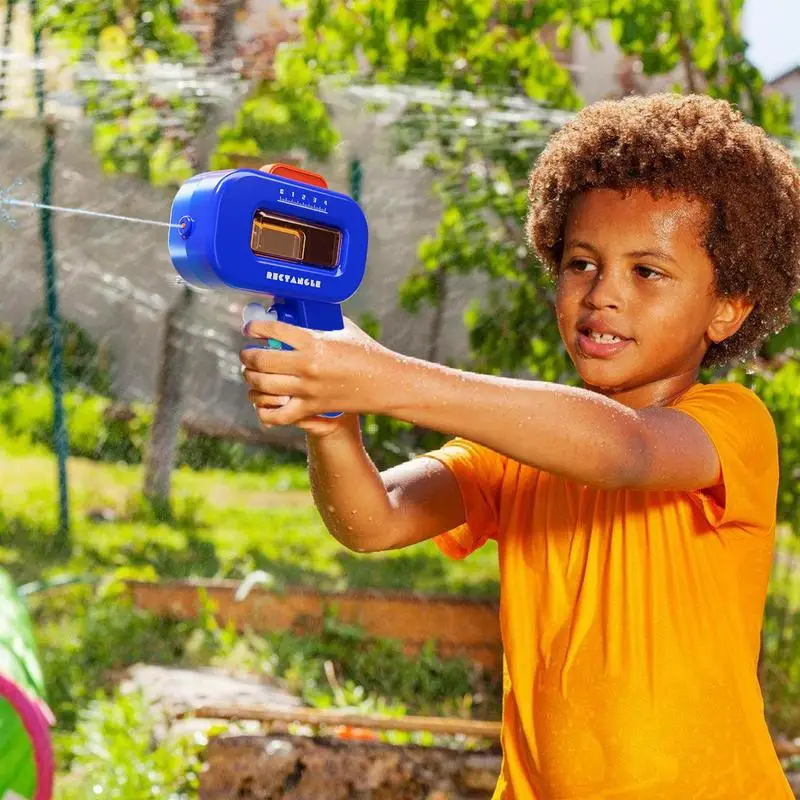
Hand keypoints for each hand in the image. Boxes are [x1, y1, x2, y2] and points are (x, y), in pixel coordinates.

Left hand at [239, 317, 393, 434]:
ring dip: (251, 379)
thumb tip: (301, 315)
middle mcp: (307, 365)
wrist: (385, 383)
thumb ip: (320, 323)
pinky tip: (262, 402)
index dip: (255, 328)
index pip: (272, 330)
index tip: (250, 330)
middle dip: (248, 357)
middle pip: (261, 360)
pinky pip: (277, 415)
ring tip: (251, 374)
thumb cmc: (367, 353)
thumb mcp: (343, 330)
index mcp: (314, 341)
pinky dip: (264, 410)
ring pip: (263, 386)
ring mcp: (308, 390)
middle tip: (247, 354)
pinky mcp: (312, 408)